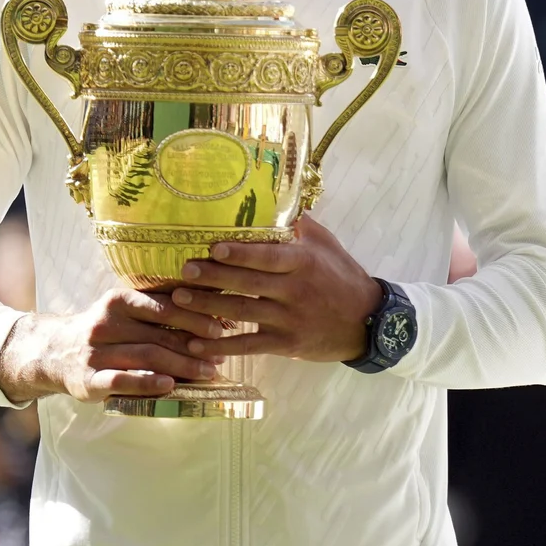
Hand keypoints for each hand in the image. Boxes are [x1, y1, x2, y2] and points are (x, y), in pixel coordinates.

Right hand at [0, 289, 225, 403]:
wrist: (54, 352)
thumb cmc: (105, 330)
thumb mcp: (125, 311)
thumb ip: (158, 308)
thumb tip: (212, 308)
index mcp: (118, 301)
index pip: (164, 306)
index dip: (195, 316)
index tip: (222, 326)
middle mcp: (105, 324)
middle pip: (159, 334)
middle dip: (195, 345)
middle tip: (221, 354)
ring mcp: (95, 352)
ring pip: (146, 357)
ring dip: (182, 366)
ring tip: (208, 372)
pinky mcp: (88, 379)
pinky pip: (122, 380)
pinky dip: (148, 383)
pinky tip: (171, 385)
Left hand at [175, 215, 383, 363]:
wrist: (366, 322)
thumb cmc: (343, 278)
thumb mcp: (328, 246)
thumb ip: (301, 226)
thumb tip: (274, 199)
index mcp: (304, 263)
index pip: (268, 256)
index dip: (240, 254)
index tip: (212, 247)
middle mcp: (295, 291)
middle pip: (248, 284)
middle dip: (213, 277)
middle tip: (184, 271)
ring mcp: (289, 319)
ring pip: (242, 313)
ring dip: (208, 307)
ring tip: (179, 300)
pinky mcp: (286, 343)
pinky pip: (248, 345)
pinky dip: (221, 346)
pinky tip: (196, 344)